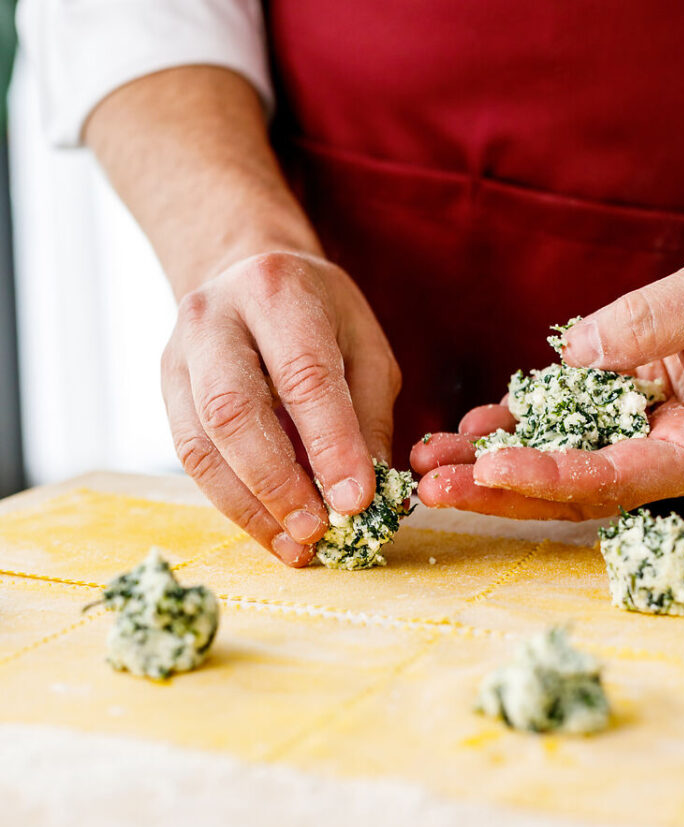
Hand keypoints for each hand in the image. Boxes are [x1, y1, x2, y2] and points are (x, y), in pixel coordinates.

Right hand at [162, 250, 400, 564]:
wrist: (243, 275)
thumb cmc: (319, 315)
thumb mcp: (364, 345)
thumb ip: (368, 413)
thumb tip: (366, 493)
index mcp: (276, 290)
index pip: (302, 375)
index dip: (330, 443)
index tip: (357, 499)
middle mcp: (213, 319)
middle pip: (233, 411)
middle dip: (278, 482)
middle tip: (319, 530)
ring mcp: (178, 357)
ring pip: (201, 445)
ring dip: (252, 507)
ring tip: (297, 546)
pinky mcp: (165, 393)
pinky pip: (192, 460)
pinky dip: (235, 505)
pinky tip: (272, 531)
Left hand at [411, 238, 683, 519]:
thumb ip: (649, 321)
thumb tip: (573, 355)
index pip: (615, 478)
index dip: (549, 476)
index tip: (489, 468)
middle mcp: (668, 458)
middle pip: (572, 492)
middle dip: (499, 490)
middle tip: (430, 486)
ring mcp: (642, 441)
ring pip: (557, 469)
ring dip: (490, 467)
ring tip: (427, 459)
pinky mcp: (622, 417)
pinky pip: (561, 431)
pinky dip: (516, 431)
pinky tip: (469, 427)